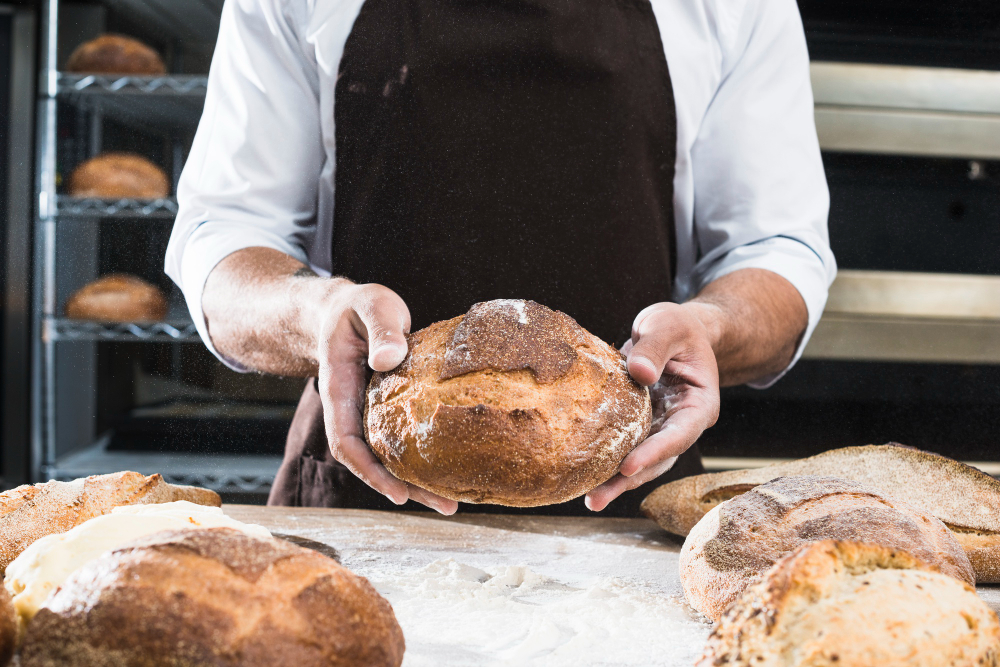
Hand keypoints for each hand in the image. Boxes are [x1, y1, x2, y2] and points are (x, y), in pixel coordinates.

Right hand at [315, 283, 458, 514]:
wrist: (346, 309)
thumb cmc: (358, 306)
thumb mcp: (370, 305)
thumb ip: (381, 329)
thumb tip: (387, 360)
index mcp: (339, 389)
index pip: (346, 441)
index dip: (370, 471)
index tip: (397, 492)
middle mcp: (352, 409)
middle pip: (371, 461)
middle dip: (404, 488)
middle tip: (445, 507)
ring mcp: (369, 413)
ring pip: (388, 456)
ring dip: (417, 480)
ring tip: (452, 501)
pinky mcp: (388, 410)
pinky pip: (401, 440)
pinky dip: (421, 458)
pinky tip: (450, 470)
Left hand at [585, 302, 719, 511]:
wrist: (673, 331)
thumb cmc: (677, 327)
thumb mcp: (669, 326)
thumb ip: (655, 347)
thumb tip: (640, 373)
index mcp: (699, 405)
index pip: (678, 435)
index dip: (653, 453)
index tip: (627, 466)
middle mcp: (681, 424)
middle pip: (658, 460)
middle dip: (629, 480)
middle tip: (597, 497)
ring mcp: (660, 428)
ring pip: (641, 461)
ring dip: (616, 481)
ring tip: (590, 499)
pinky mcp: (640, 426)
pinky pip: (625, 447)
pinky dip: (607, 461)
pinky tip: (584, 475)